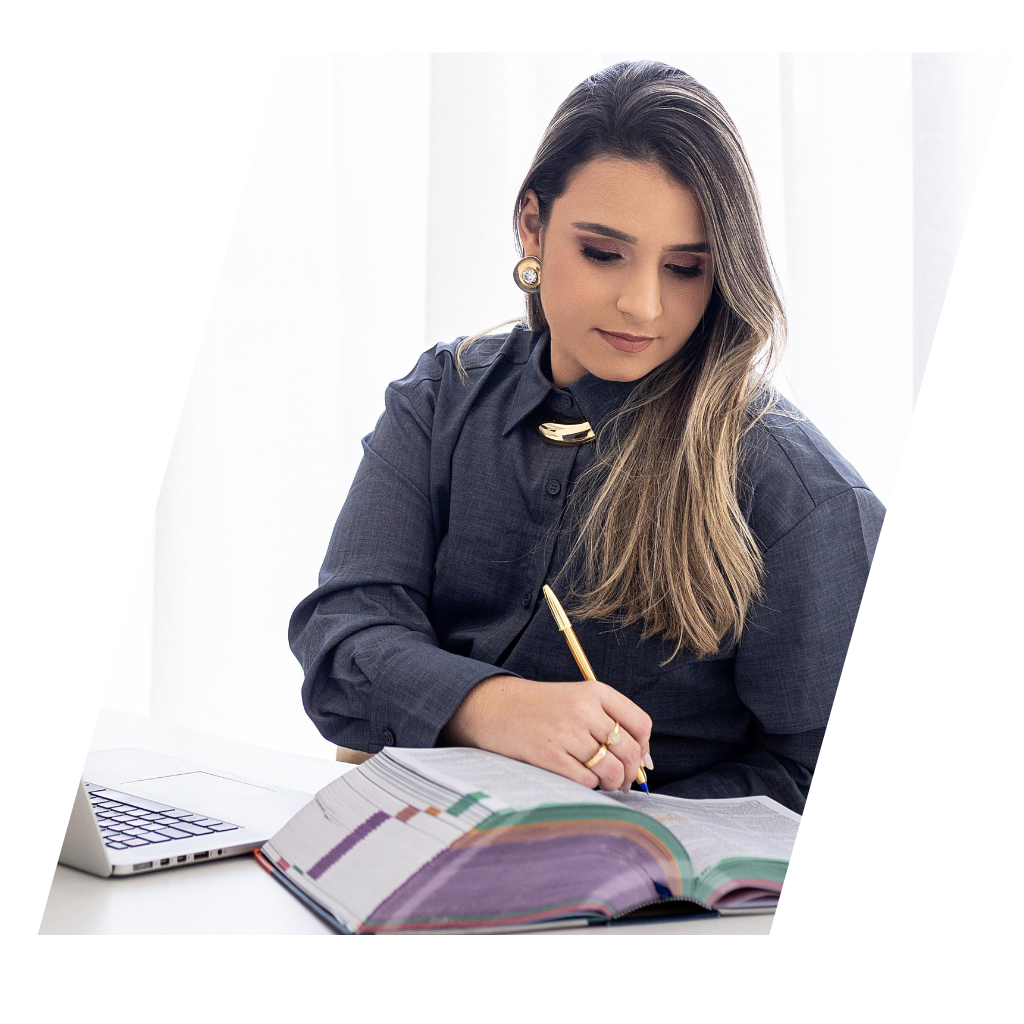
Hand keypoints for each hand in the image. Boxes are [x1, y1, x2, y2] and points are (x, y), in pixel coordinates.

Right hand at [440, 675, 652, 792]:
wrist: (496, 708)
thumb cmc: (543, 708)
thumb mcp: (578, 700)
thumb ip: (611, 721)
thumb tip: (646, 763)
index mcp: (595, 692)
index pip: (640, 723)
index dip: (644, 746)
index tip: (639, 758)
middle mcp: (584, 710)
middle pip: (629, 751)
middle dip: (632, 773)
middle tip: (623, 780)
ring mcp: (566, 733)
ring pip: (612, 770)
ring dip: (613, 783)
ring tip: (604, 783)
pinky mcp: (550, 756)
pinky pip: (587, 781)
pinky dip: (590, 786)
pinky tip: (581, 779)